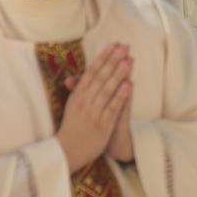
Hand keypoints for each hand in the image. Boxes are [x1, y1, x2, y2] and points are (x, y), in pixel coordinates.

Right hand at [56, 44, 132, 172]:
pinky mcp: (103, 124)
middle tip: (124, 47)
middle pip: (101, 77)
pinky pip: (113, 108)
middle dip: (113, 61)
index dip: (103, 57)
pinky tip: (129, 84)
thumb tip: (72, 76)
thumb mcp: (71, 105)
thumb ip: (76, 90)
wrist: (67, 152)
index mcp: (77, 95)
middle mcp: (85, 102)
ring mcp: (94, 113)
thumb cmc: (71, 127)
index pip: (91, 72)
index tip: (114, 45)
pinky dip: (121, 95)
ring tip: (129, 61)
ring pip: (107, 90)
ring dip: (118, 74)